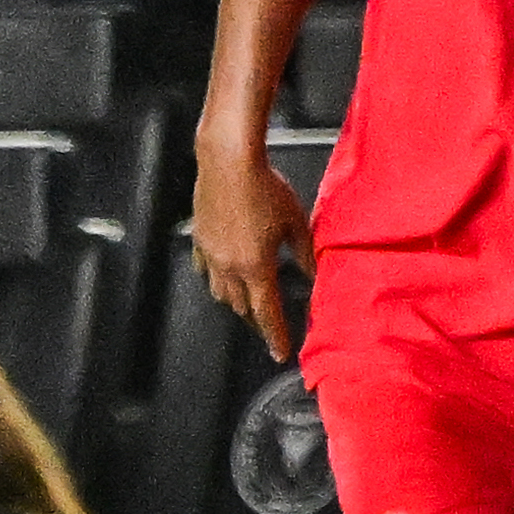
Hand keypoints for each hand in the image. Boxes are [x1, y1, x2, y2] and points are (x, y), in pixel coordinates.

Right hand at [192, 145, 317, 361]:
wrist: (228, 161)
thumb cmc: (265, 187)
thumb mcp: (296, 223)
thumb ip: (305, 254)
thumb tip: (314, 274)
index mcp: (255, 267)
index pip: (267, 313)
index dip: (275, 336)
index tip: (280, 353)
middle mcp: (228, 266)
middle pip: (241, 307)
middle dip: (255, 321)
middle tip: (268, 329)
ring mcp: (209, 253)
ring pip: (220, 291)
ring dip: (235, 303)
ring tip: (247, 305)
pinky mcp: (199, 238)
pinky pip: (204, 269)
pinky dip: (215, 278)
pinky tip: (220, 275)